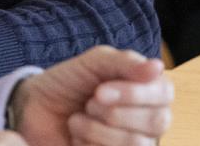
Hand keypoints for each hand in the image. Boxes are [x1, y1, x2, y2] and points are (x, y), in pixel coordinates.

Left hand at [11, 46, 172, 145]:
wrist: (35, 108)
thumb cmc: (69, 82)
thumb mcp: (93, 63)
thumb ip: (124, 62)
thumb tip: (158, 67)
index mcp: (149, 90)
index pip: (164, 94)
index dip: (134, 94)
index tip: (99, 90)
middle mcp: (148, 119)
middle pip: (157, 121)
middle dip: (114, 112)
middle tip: (89, 103)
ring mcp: (133, 143)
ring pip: (136, 143)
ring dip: (98, 129)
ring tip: (78, 121)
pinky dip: (89, 145)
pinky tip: (77, 139)